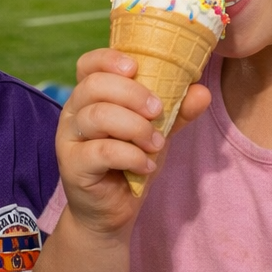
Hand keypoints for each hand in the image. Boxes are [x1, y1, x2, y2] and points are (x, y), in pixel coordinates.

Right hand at [56, 49, 210, 236]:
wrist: (112, 212)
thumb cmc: (130, 163)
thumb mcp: (157, 131)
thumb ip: (177, 111)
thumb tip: (202, 92)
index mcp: (90, 96)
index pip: (88, 64)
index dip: (109, 59)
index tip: (136, 67)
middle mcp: (74, 112)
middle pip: (94, 85)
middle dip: (133, 94)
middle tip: (159, 111)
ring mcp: (69, 139)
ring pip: (98, 115)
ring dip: (136, 127)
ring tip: (156, 143)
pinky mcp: (72, 166)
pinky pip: (101, 151)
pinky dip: (131, 156)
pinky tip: (146, 165)